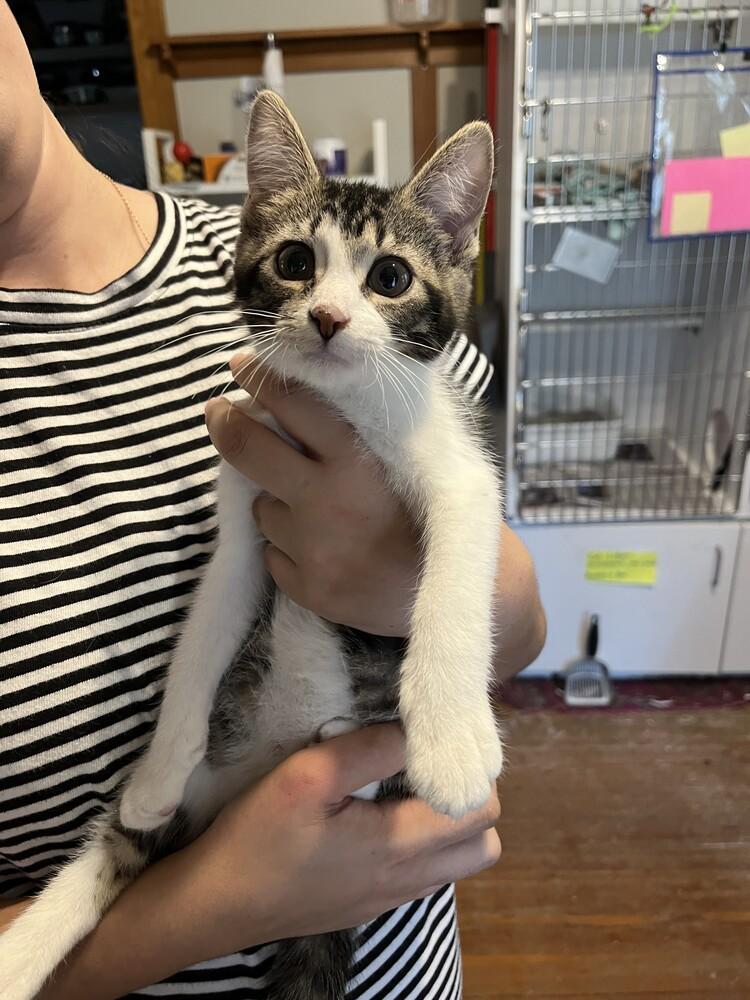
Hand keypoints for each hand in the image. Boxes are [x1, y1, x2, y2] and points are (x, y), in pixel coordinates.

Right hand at [188, 723, 500, 955]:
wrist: (212, 905)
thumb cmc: (257, 837)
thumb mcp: (306, 776)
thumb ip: (369, 749)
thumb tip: (417, 727)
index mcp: (400, 847)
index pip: (482, 808)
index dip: (470, 768)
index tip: (438, 740)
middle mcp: (407, 880)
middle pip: (484, 842)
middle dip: (468, 796)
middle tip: (429, 762)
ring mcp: (390, 898)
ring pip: (458, 863)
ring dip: (448, 822)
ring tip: (407, 785)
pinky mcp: (369, 904)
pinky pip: (425, 875)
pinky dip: (423, 843)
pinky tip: (380, 815)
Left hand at [205, 357, 420, 634]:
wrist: (459, 588)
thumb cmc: (434, 512)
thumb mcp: (409, 457)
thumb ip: (358, 431)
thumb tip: (300, 396)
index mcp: (357, 460)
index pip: (291, 403)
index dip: (260, 378)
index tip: (241, 364)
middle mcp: (327, 501)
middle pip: (247, 448)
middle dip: (225, 422)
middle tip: (218, 410)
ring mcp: (314, 549)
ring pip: (262, 507)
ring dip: (276, 499)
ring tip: (313, 508)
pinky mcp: (309, 589)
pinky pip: (274, 554)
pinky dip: (289, 547)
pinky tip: (323, 548)